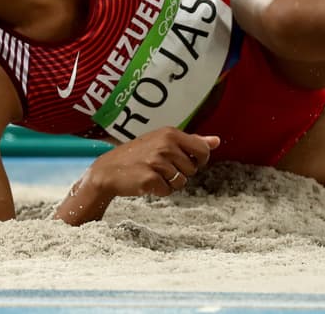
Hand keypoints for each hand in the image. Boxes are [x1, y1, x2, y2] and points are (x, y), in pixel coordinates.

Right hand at [89, 127, 219, 198]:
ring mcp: (156, 162)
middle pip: (193, 169)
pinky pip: (168, 191)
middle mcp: (165, 145)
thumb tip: (216, 141)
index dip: (199, 161)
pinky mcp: (149, 179)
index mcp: (171, 133)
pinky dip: (160, 190)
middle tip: (161, 167)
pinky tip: (147, 182)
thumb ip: (192, 141)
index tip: (185, 161)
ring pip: (182, 182)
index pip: (203, 150)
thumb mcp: (164, 141)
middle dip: (181, 173)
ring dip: (170, 183)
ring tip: (154, 174)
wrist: (108, 170)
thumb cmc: (139, 155)